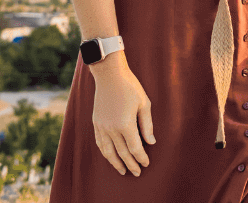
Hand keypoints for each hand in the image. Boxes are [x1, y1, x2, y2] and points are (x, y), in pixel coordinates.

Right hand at [89, 58, 154, 174]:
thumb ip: (147, 125)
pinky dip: (105, 153)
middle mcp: (111, 128)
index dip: (141, 157)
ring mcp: (101, 126)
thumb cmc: (130, 87)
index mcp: (125, 124)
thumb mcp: (144, 104)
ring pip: (108, 151)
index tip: (147, 163)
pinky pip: (100, 143)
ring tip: (123, 171)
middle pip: (122, 153)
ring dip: (116, 163)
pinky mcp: (96, 123)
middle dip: (130, 164)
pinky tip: (110, 157)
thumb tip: (151, 142)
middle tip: (137, 173)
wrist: (109, 74)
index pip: (134, 148)